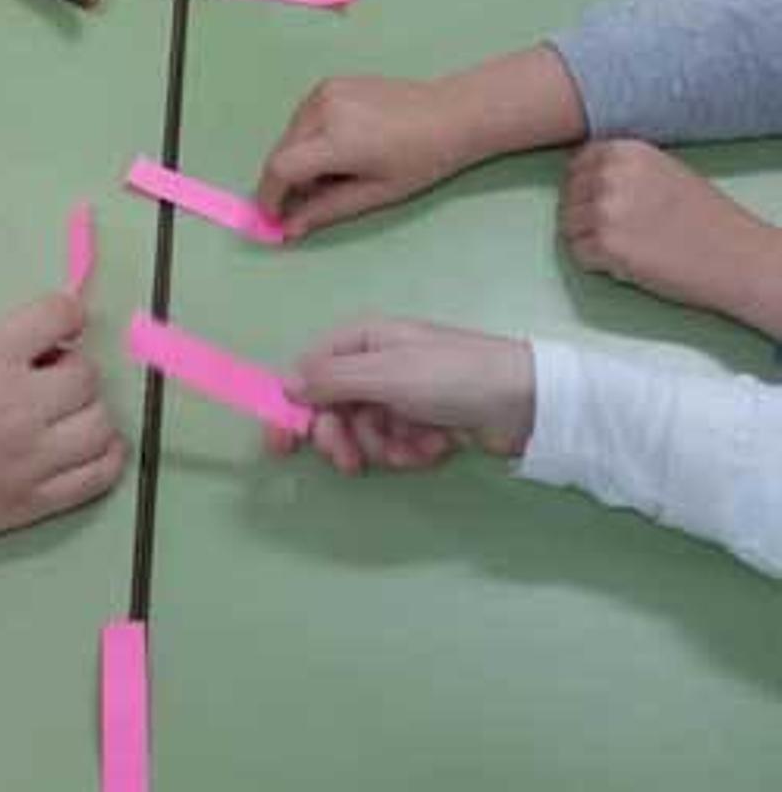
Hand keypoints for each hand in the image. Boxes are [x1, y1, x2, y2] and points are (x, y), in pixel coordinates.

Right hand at [0, 295, 124, 551]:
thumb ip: (1, 344)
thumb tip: (53, 345)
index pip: (58, 315)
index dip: (65, 315)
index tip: (61, 325)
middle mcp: (19, 407)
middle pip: (87, 373)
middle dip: (70, 369)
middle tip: (45, 379)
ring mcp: (32, 459)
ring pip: (101, 422)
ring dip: (88, 410)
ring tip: (64, 414)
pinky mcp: (34, 503)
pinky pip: (99, 475)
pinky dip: (105, 454)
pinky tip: (87, 444)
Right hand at [257, 76, 475, 237]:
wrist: (450, 113)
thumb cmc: (421, 160)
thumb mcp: (375, 194)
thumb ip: (327, 210)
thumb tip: (289, 228)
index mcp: (337, 139)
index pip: (280, 167)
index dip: (270, 194)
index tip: (274, 215)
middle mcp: (323, 108)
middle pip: (282, 150)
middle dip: (286, 181)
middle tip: (309, 202)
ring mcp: (325, 90)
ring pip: (291, 134)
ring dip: (297, 158)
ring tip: (333, 173)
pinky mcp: (331, 83)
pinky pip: (304, 117)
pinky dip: (308, 138)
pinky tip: (339, 148)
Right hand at [276, 320, 534, 473]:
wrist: (522, 401)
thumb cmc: (452, 375)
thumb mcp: (387, 373)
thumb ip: (333, 380)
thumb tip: (285, 385)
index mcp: (363, 341)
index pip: (309, 372)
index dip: (293, 408)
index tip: (280, 447)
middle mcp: (377, 365)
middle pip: (333, 409)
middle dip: (343, 438)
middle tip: (351, 461)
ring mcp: (401, 395)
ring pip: (364, 432)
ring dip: (384, 448)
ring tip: (414, 447)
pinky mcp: (424, 422)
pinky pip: (396, 444)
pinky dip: (411, 450)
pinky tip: (436, 446)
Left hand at [560, 139, 781, 334]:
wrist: (734, 255)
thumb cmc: (705, 215)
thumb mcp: (662, 169)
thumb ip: (623, 167)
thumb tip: (585, 176)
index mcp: (624, 150)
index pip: (577, 164)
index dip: (586, 188)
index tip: (603, 203)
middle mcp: (608, 174)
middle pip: (568, 197)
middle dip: (585, 216)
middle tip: (616, 232)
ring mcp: (604, 209)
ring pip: (568, 227)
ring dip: (589, 240)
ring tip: (624, 247)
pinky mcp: (606, 246)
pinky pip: (579, 255)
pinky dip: (597, 264)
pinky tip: (625, 263)